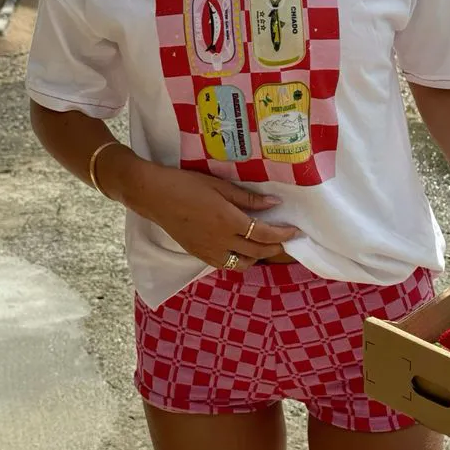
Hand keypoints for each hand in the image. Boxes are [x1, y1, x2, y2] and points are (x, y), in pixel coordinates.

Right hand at [126, 164, 299, 270]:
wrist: (154, 195)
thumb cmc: (187, 184)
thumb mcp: (220, 186)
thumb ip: (248, 198)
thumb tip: (274, 204)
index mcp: (229, 221)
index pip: (264, 234)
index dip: (282, 234)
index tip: (294, 231)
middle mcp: (221, 240)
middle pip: (257, 251)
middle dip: (275, 248)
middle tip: (285, 241)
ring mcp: (209, 250)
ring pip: (241, 264)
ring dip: (257, 257)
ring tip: (265, 247)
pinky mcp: (198, 254)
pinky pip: (225, 265)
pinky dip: (238, 261)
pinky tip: (241, 250)